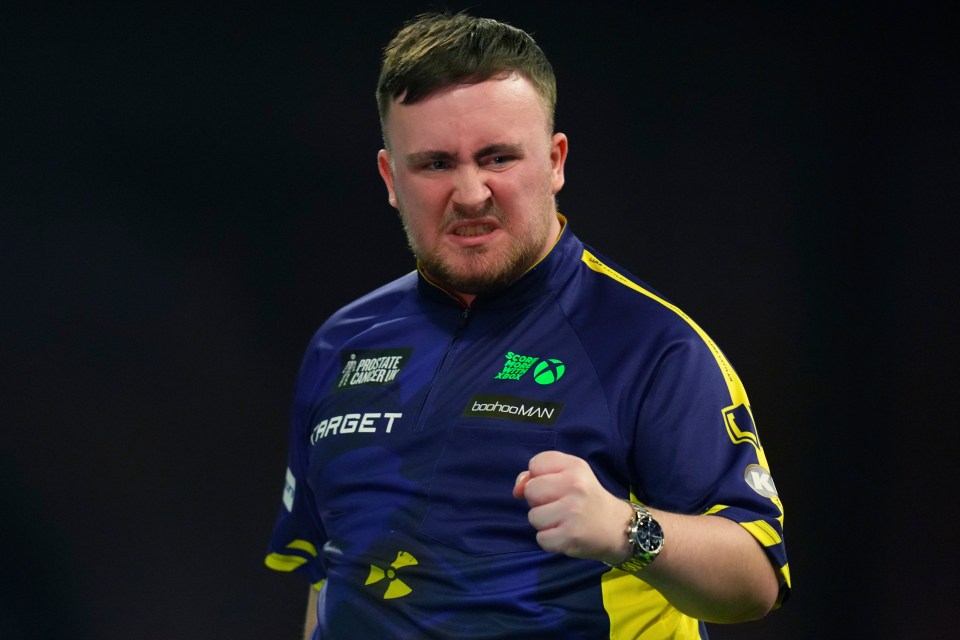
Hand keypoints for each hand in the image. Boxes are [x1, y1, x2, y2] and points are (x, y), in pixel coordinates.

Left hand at [513, 450, 632, 564]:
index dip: (538, 476)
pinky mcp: (570, 536)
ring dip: (544, 522)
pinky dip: (550, 540)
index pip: (536, 464)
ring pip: (533, 517)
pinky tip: (565, 534)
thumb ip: (538, 476)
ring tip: (563, 521)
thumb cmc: (586, 499)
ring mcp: (572, 511)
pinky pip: (540, 538)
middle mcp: (574, 486)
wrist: (617, 528)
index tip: (554, 485)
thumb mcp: (569, 476)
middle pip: (530, 491)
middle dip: (539, 501)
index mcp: (575, 466)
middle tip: (559, 505)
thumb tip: (517, 489)